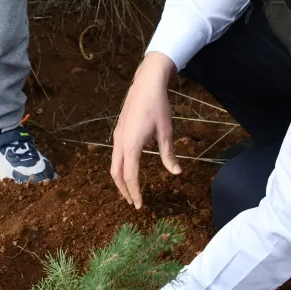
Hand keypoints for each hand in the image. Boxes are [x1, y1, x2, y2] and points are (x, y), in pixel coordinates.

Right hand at [110, 53, 180, 208]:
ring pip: (114, 164)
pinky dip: (120, 167)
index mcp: (131, 145)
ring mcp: (117, 136)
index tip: (140, 205)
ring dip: (121, 179)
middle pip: (116, 174)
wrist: (146, 83)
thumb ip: (169, 154)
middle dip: (124, 190)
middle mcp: (120, 142)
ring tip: (131, 190)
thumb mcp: (166, 131)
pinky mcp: (119, 131)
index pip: (130, 176)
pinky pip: (116, 154)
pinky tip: (130, 169)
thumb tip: (176, 172)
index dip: (135, 192)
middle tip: (133, 202)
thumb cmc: (158, 106)